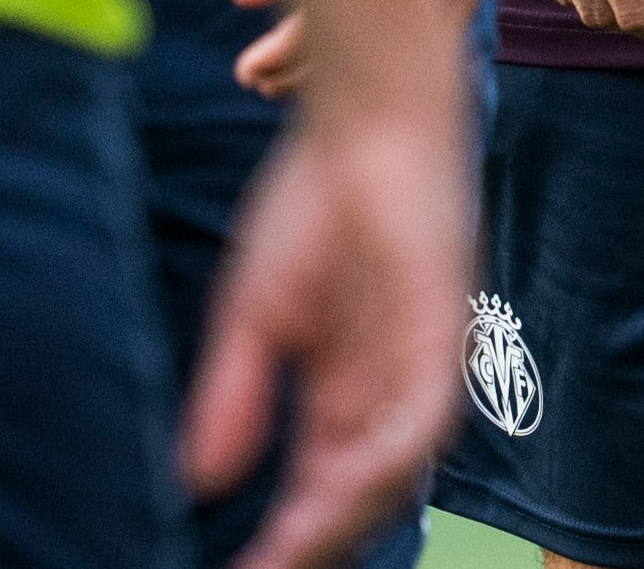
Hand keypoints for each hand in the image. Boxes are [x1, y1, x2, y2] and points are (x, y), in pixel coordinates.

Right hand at [179, 102, 470, 568]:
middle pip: (359, 493)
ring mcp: (420, 361)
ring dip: (343, 513)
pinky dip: (382, 456)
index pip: (320, 483)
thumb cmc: (314, 196)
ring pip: (392, 470)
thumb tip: (198, 480)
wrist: (363, 117)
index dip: (288, 534)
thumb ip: (234, 394)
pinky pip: (421, 417)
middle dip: (315, 540)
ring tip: (292, 547)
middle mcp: (388, 387)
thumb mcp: (255, 311)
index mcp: (346, 386)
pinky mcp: (444, 330)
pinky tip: (338, 483)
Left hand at [234, 0, 506, 99]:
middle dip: (311, 65)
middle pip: (379, 39)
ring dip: (357, 52)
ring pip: (414, 34)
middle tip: (258, 77)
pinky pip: (443, 7)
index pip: (342, 23)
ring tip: (297, 68)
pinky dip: (399, 29)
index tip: (248, 70)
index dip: (287, 56)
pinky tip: (359, 31)